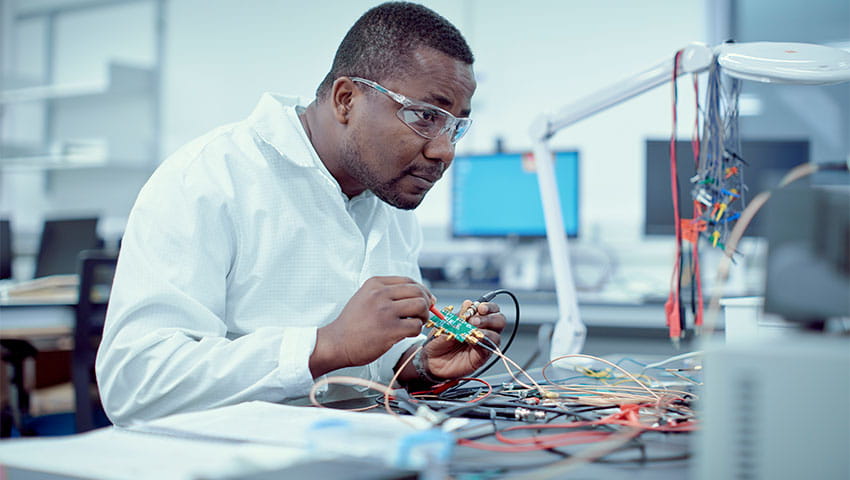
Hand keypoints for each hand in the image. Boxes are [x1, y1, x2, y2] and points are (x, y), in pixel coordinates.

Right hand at [310, 276, 433, 377]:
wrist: (336, 343)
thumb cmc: (353, 324)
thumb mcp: (365, 298)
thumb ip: (387, 293)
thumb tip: (419, 296)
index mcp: (375, 284)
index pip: (409, 281)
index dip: (421, 290)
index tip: (426, 299)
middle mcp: (380, 294)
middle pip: (418, 291)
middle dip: (426, 302)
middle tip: (424, 313)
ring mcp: (385, 311)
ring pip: (420, 306)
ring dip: (423, 316)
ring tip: (415, 323)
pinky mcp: (390, 329)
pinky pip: (416, 326)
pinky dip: (416, 330)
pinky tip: (407, 333)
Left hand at [422, 300, 505, 379]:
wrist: (430, 360)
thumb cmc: (438, 341)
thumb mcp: (446, 324)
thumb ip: (459, 316)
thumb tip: (469, 303)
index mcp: (475, 319)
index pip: (491, 309)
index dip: (488, 307)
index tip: (479, 307)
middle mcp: (483, 330)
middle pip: (499, 320)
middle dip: (489, 317)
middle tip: (475, 320)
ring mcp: (483, 343)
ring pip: (496, 335)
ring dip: (486, 330)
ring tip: (472, 329)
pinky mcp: (481, 356)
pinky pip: (488, 349)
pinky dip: (482, 343)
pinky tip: (473, 340)